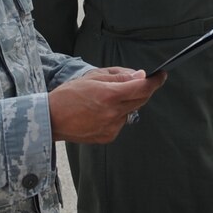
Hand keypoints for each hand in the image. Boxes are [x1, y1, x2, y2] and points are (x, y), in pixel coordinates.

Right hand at [49, 66, 164, 143]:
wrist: (51, 119)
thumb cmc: (69, 95)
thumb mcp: (93, 77)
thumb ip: (119, 76)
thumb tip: (140, 76)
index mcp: (110, 95)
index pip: (143, 88)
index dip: (155, 81)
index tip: (161, 75)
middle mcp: (114, 112)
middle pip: (141, 100)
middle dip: (142, 90)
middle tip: (135, 83)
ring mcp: (112, 127)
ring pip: (130, 111)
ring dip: (125, 103)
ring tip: (103, 100)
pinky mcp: (108, 136)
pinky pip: (120, 122)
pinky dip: (116, 115)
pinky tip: (98, 113)